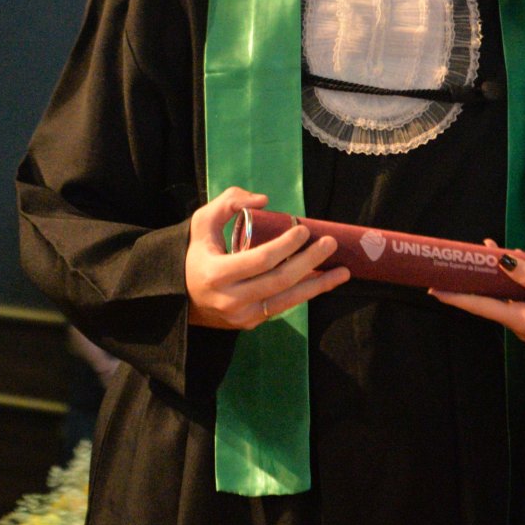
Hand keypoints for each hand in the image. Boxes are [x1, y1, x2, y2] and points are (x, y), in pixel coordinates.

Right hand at [185, 187, 348, 330]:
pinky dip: (305, 293)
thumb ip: (228, 202)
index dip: (286, 245)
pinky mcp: (250, 324)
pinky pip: (283, 307)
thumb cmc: (196, 254)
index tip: (304, 229)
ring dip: (319, 285)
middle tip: (330, 242)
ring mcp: (242, 316)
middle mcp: (230, 300)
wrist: (180, 296)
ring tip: (343, 270)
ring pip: (288, 300)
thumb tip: (265, 200)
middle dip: (309, 261)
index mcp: (217, 274)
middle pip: (280, 280)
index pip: (261, 260)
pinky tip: (324, 281)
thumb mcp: (202, 222)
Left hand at [430, 241, 524, 351]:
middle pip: (491, 299)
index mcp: (519, 321)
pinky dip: (515, 283)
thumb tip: (504, 259)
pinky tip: (518, 263)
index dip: (456, 298)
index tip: (435, 290)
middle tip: (462, 259)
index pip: (480, 307)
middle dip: (477, 278)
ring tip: (490, 250)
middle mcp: (519, 325)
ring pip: (506, 297)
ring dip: (498, 276)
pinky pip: (520, 299)